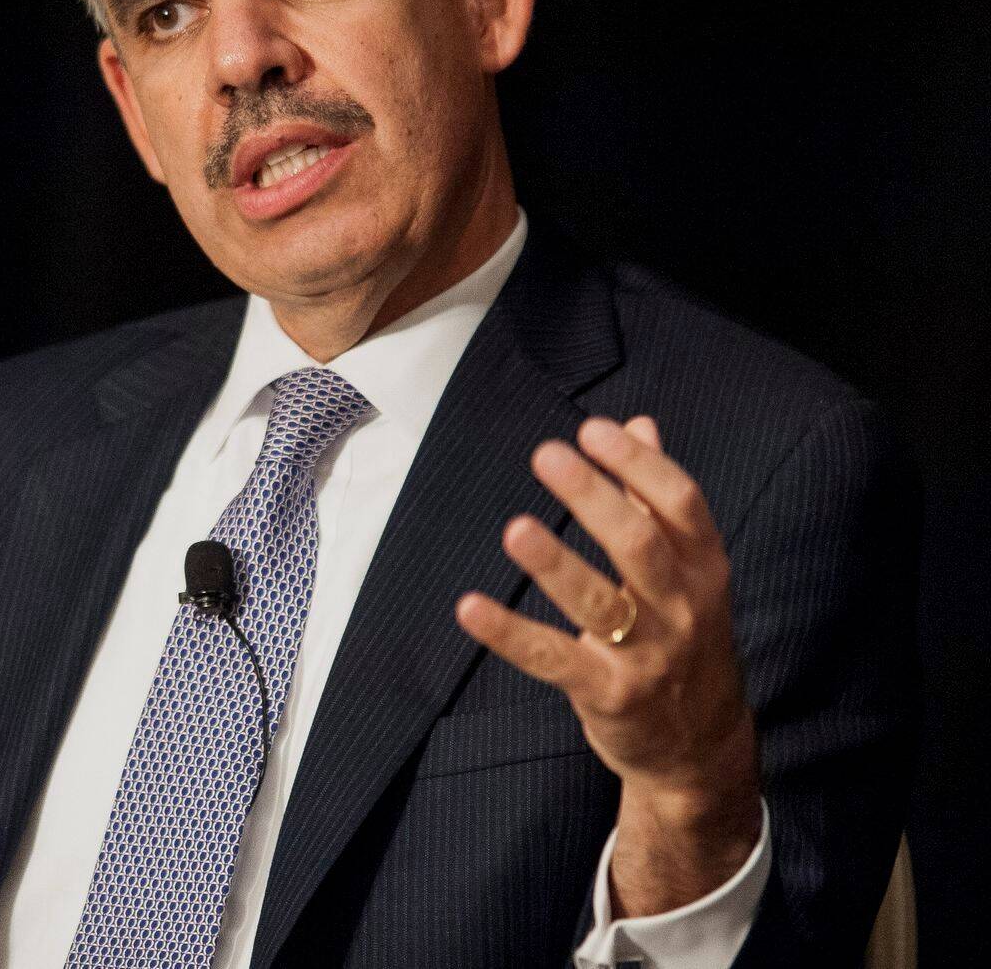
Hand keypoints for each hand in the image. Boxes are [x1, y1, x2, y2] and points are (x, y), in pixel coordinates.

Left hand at [454, 416, 762, 915]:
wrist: (702, 750)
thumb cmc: (686, 639)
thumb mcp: (690, 572)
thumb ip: (658, 500)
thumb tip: (640, 423)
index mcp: (704, 569)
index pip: (681, 505)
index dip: (639, 464)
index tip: (594, 430)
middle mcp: (683, 609)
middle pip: (640, 545)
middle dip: (594, 499)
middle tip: (548, 455)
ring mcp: (648, 655)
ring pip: (600, 604)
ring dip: (556, 565)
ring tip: (517, 529)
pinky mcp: (608, 694)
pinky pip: (553, 660)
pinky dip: (509, 635)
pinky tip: (470, 607)